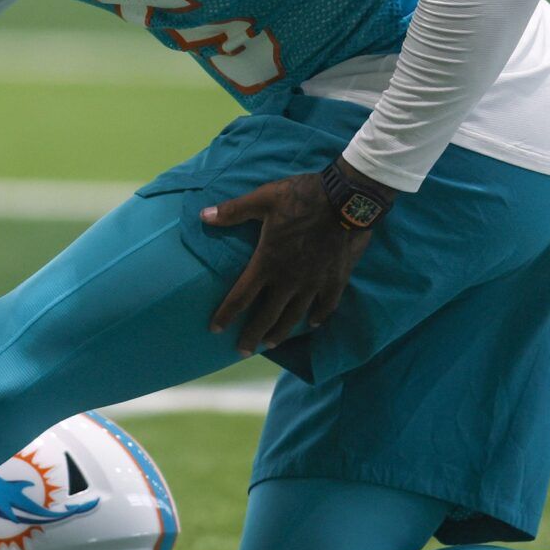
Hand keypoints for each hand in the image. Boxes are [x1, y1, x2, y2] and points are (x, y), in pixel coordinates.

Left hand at [200, 163, 389, 355]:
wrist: (347, 199)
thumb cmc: (302, 197)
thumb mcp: (263, 199)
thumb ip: (233, 211)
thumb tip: (203, 215)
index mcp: (268, 262)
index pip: (241, 297)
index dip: (226, 315)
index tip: (215, 328)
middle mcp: (289, 280)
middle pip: (267, 316)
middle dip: (251, 336)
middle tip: (242, 351)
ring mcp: (314, 283)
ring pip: (295, 316)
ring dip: (281, 332)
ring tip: (270, 343)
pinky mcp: (336, 280)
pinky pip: (326, 306)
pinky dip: (318, 317)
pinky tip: (312, 324)